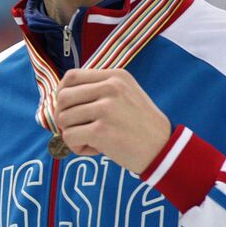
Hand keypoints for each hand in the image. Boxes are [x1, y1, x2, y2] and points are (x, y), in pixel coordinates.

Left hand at [54, 68, 170, 173]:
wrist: (164, 149)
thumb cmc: (140, 125)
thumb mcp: (126, 95)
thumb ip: (98, 90)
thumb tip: (61, 96)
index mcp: (116, 77)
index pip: (71, 77)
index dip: (62, 94)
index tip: (68, 108)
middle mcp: (111, 88)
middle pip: (63, 97)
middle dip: (63, 116)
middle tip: (77, 128)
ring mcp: (106, 108)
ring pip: (63, 119)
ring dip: (72, 134)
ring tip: (91, 140)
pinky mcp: (101, 131)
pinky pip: (69, 137)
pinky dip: (77, 147)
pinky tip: (95, 149)